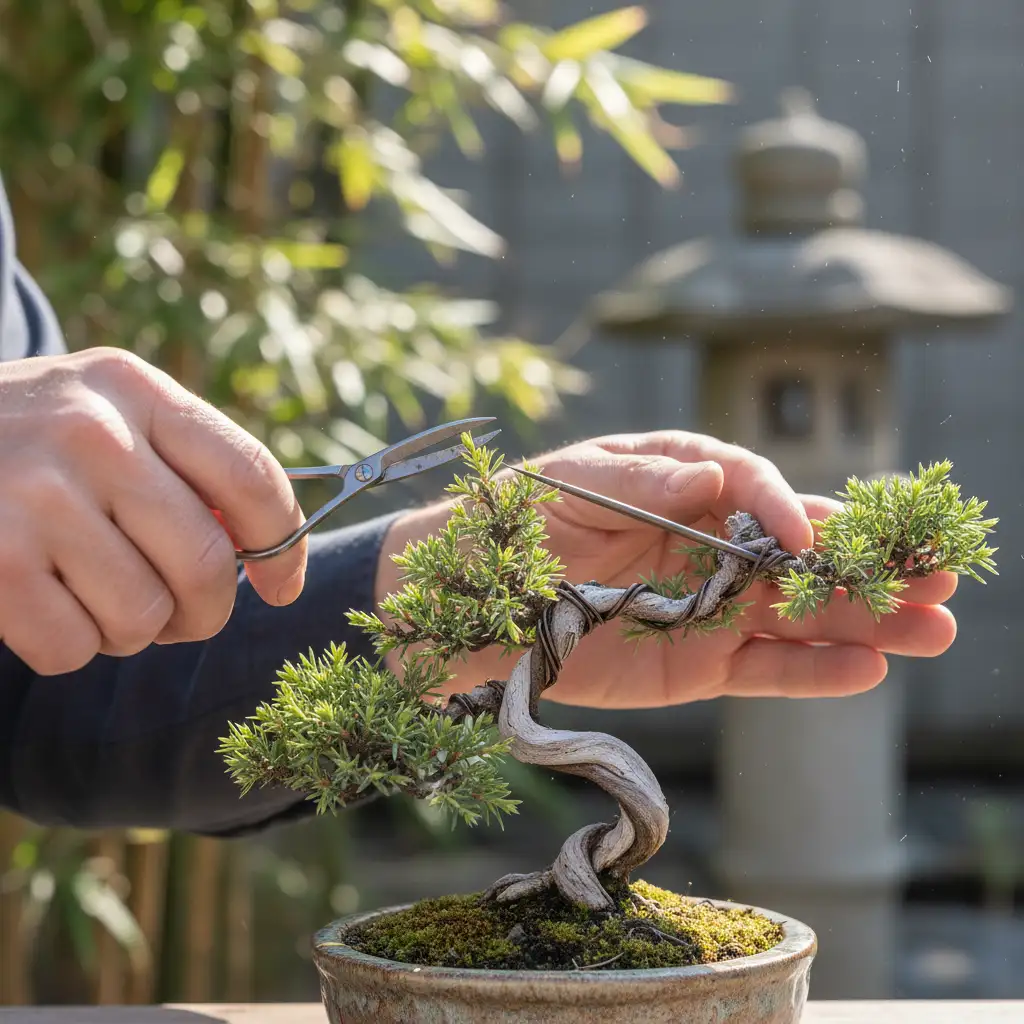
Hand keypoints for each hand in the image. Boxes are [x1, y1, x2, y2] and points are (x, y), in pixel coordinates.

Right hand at [0, 348, 304, 674]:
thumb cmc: (30, 443)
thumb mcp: (108, 416)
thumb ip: (185, 469)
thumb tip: (264, 558)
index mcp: (136, 390)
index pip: (251, 476)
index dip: (284, 546)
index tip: (281, 586)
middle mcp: (93, 433)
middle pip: (206, 562)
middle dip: (206, 611)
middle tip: (180, 615)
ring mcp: (37, 495)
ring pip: (144, 615)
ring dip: (131, 630)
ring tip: (95, 596)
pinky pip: (74, 647)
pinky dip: (69, 647)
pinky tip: (43, 604)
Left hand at [376, 430, 957, 708]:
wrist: (472, 599)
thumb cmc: (519, 520)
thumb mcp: (574, 480)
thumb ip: (643, 477)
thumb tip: (710, 474)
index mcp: (687, 484)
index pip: (756, 489)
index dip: (788, 510)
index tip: (811, 537)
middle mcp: (712, 545)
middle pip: (803, 556)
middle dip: (868, 563)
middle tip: (939, 571)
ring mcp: (710, 609)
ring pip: (800, 615)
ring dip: (867, 621)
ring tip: (937, 626)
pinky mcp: (698, 665)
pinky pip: (764, 669)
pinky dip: (812, 671)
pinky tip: (869, 669)